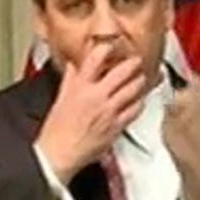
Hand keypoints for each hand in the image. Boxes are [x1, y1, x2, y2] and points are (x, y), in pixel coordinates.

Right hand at [35, 44, 146, 184]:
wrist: (59, 153)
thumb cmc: (57, 130)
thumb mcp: (61, 98)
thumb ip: (71, 80)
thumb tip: (75, 66)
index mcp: (80, 87)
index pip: (95, 59)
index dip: (107, 49)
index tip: (112, 46)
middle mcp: (96, 96)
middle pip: (122, 71)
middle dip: (132, 63)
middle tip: (136, 61)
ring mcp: (109, 110)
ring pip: (133, 88)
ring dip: (140, 81)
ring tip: (142, 78)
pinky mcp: (117, 125)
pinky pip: (135, 109)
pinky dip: (140, 102)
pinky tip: (139, 100)